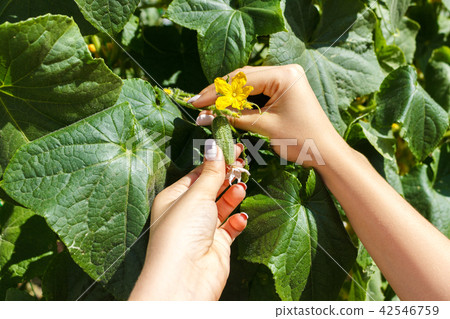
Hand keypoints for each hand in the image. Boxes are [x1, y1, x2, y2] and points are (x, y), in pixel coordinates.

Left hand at [129, 140, 247, 300]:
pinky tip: (240, 217)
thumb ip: (211, 172)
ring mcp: (202, 229)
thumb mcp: (196, 194)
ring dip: (232, 197)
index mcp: (174, 198)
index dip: (215, 161)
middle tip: (242, 165)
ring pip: (222, 207)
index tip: (233, 149)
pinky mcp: (216, 245)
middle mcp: (186, 213)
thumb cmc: (181, 232)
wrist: (186, 275)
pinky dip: (237, 221)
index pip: (197, 174)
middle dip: (226, 177)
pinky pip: (230, 228)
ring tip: (240, 188)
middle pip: (211, 189)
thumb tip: (214, 146)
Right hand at [191, 65, 347, 166]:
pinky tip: (227, 105)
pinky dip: (242, 99)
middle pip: (243, 78)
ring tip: (208, 105)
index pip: (241, 80)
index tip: (196, 102)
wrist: (326, 152)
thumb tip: (205, 115)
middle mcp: (285, 70)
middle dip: (220, 92)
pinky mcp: (285, 88)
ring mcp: (286, 78)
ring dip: (229, 95)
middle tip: (198, 103)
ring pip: (248, 83)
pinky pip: (258, 90)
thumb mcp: (265, 127)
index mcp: (283, 75)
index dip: (216, 92)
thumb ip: (235, 117)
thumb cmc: (301, 140)